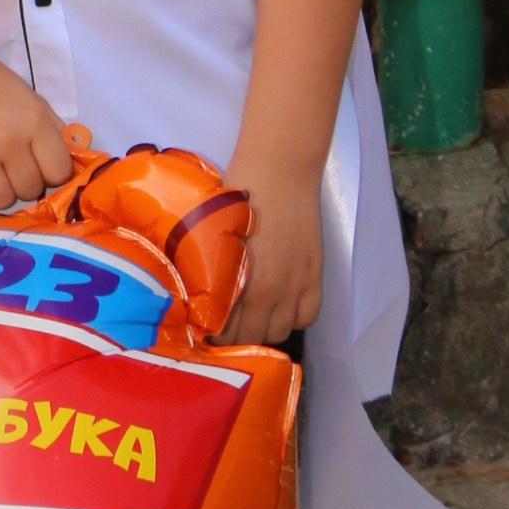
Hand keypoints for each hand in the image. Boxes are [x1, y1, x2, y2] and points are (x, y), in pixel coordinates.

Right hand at [0, 37, 74, 212]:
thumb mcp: (28, 97)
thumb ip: (51, 128)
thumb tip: (66, 162)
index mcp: (33, 121)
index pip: (59, 173)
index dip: (51, 172)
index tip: (39, 164)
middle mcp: (9, 141)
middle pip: (30, 190)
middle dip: (23, 181)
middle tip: (9, 164)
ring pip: (1, 201)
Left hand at [222, 162, 324, 346]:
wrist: (279, 170)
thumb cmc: (236, 194)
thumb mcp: (210, 234)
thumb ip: (206, 270)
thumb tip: (194, 297)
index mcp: (235, 281)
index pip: (223, 331)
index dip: (213, 334)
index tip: (207, 329)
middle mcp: (267, 290)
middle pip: (252, 338)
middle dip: (237, 337)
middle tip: (228, 325)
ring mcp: (294, 284)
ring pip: (279, 332)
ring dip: (265, 329)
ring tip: (255, 316)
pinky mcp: (314, 274)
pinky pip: (307, 316)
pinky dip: (295, 317)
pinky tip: (282, 304)